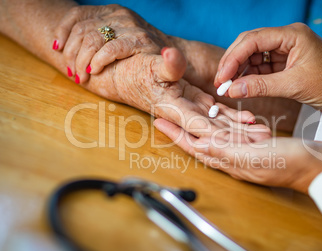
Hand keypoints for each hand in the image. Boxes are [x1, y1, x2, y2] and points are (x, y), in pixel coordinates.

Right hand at [52, 5, 271, 140]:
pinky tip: (250, 119)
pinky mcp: (197, 104)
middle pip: (215, 131)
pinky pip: (217, 115)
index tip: (238, 141)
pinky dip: (234, 117)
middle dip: (238, 138)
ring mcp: (192, 110)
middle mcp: (184, 114)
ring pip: (220, 125)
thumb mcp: (149, 66)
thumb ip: (165, 65)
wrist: (130, 73)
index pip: (198, 125)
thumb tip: (172, 56)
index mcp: (173, 108)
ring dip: (240, 130)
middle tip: (262, 142)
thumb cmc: (136, 70)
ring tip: (263, 133)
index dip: (217, 134)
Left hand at [54, 4, 176, 82]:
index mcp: (110, 11)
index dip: (62, 31)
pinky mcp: (139, 40)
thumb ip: (97, 38)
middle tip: (70, 71)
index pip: (77, 14)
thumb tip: (65, 48)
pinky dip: (99, 61)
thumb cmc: (139, 54)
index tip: (57, 48)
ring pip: (92, 38)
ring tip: (80, 76)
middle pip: (82, 29)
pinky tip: (94, 70)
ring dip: (82, 60)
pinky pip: (111, 49)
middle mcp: (119, 14)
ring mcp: (130, 26)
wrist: (173, 57)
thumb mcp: (117, 39)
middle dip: (71, 54)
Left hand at [154, 118, 321, 193]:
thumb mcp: (259, 156)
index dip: (177, 134)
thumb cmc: (295, 164)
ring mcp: (247, 152)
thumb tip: (199, 146)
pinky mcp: (259, 146)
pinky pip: (237, 133)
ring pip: (218, 135)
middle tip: (168, 112)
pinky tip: (224, 115)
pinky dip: (228, 123)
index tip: (159, 121)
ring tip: (189, 109)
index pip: (196, 146)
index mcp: (232, 161)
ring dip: (203, 123)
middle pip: (203, 140)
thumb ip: (228, 152)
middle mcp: (236, 158)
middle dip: (184, 128)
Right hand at [214, 23, 321, 109]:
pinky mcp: (282, 60)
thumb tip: (232, 90)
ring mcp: (283, 48)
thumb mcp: (293, 86)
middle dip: (233, 62)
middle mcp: (286, 37)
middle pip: (250, 44)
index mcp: (292, 34)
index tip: (222, 76)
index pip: (254, 40)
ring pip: (252, 55)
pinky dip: (248, 76)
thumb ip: (261, 87)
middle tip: (220, 81)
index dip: (234, 57)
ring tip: (228, 86)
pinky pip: (259, 65)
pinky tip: (240, 85)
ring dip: (239, 70)